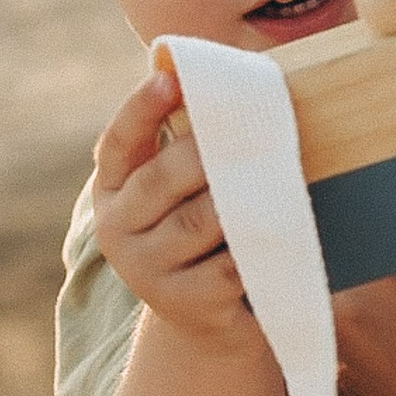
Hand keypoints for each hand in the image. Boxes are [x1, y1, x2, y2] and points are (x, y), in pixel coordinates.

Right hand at [91, 65, 256, 348]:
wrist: (208, 318)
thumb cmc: (203, 230)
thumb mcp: (182, 189)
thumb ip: (192, 144)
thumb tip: (238, 82)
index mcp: (112, 188)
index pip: (118, 141)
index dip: (141, 108)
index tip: (169, 77)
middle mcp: (116, 229)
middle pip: (161, 179)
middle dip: (206, 152)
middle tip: (254, 127)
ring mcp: (145, 271)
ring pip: (198, 221)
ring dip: (239, 197)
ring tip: (279, 169)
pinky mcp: (183, 304)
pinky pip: (227, 266)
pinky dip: (256, 244)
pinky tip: (283, 225)